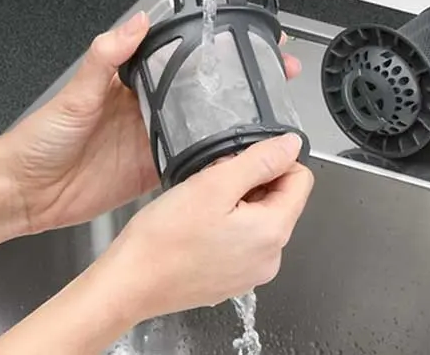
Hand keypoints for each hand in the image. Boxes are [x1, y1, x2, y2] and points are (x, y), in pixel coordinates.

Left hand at [3, 12, 301, 233]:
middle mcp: (149, 109)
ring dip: (234, 119)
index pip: (182, 57)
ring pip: (205, 125)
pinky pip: (192, 162)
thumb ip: (106, 58)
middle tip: (276, 73)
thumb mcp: (76, 94)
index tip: (244, 37)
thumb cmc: (40, 139)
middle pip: (204, 90)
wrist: (25, 192)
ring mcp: (154, 140)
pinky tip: (239, 154)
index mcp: (134, 83)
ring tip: (269, 113)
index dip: (214, 48)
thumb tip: (135, 23)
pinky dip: (215, 159)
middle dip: (240, 81)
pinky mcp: (154, 170)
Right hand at [98, 133, 313, 320]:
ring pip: (259, 219)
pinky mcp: (232, 280)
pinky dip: (226, 226)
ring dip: (237, 204)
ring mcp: (251, 273)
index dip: (273, 163)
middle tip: (212, 185)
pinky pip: (242, 241)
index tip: (240, 163)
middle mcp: (270, 258)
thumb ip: (260, 160)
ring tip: (202, 208)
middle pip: (280, 200)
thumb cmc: (164, 239)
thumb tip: (292, 145)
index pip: (300, 180)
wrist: (129, 285)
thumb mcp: (214, 184)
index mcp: (273, 232)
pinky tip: (198, 228)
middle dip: (251, 184)